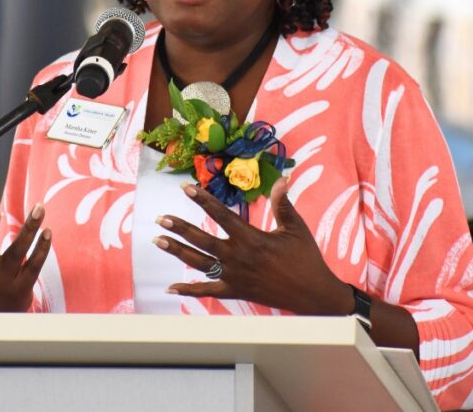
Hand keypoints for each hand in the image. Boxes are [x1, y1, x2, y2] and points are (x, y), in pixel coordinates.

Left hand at [154, 179, 352, 314]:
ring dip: (178, 251)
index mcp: (252, 239)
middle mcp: (238, 258)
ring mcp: (234, 277)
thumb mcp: (295, 228)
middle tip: (161, 219)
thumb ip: (283, 203)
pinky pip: (208, 291)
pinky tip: (171, 288)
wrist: (313, 294)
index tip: (186, 188)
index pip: (221, 215)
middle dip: (180, 228)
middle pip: (202, 240)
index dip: (203, 200)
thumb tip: (281, 178)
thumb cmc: (306, 258)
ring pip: (199, 263)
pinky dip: (189, 290)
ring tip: (159, 241)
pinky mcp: (235, 291)